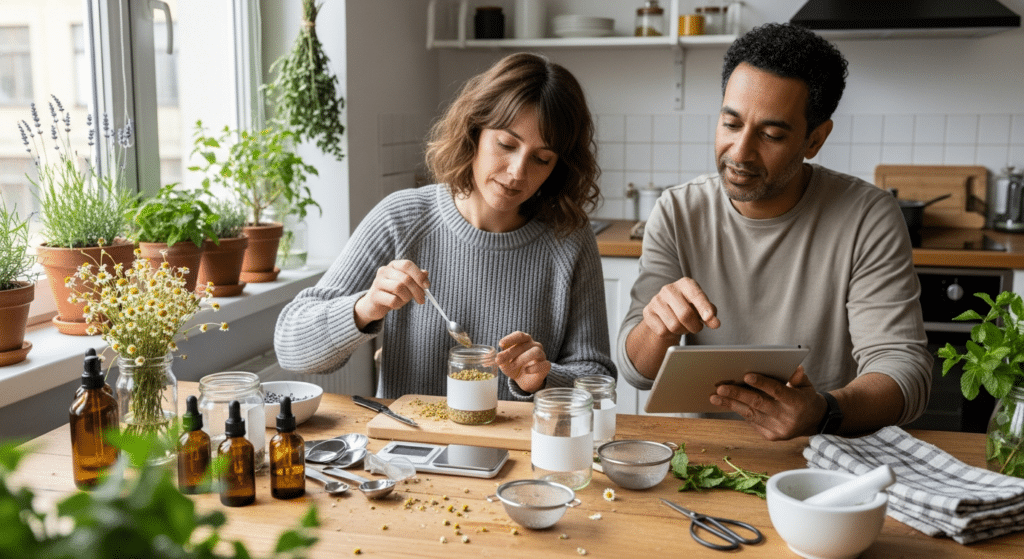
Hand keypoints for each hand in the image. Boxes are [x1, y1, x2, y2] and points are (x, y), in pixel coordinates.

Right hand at [353, 260, 428, 329]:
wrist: (374, 305)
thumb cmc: (393, 293)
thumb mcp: (407, 285)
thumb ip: (416, 278)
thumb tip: (425, 273)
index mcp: (394, 265)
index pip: (407, 265)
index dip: (419, 275)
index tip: (427, 286)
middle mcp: (384, 271)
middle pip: (405, 278)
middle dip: (417, 291)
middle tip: (422, 300)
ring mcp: (377, 282)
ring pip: (399, 288)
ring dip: (407, 297)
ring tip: (404, 301)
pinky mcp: (374, 295)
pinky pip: (392, 300)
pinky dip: (398, 305)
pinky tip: (395, 305)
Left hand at [496, 331, 550, 392]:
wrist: (525, 381)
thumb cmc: (515, 367)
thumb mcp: (505, 363)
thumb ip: (502, 359)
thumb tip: (498, 358)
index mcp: (525, 341)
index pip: (519, 335)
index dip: (510, 338)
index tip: (501, 344)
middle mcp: (534, 345)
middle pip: (524, 345)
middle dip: (510, 352)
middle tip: (500, 360)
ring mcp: (542, 355)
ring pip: (535, 351)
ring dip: (522, 358)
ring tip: (512, 365)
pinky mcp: (546, 366)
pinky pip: (543, 364)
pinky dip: (533, 368)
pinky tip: (526, 371)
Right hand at [641, 277, 720, 339]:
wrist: (665, 313)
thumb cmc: (688, 308)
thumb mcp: (701, 307)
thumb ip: (710, 313)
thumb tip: (715, 323)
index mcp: (685, 283)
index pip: (696, 295)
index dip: (704, 307)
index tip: (709, 318)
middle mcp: (669, 289)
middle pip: (685, 314)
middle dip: (695, 326)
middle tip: (698, 328)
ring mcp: (656, 300)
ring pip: (674, 325)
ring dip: (683, 331)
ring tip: (684, 326)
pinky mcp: (647, 312)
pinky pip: (662, 331)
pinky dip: (670, 334)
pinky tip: (671, 328)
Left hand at [708, 366, 825, 440]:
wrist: (814, 422)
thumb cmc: (805, 398)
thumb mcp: (807, 385)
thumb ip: (798, 377)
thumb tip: (793, 368)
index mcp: (797, 403)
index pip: (777, 391)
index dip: (762, 383)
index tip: (746, 375)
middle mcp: (787, 418)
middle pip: (758, 404)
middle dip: (737, 395)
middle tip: (720, 388)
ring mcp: (778, 429)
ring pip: (750, 414)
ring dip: (731, 404)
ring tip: (715, 397)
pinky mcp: (771, 436)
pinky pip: (752, 422)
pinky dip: (739, 411)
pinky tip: (726, 403)